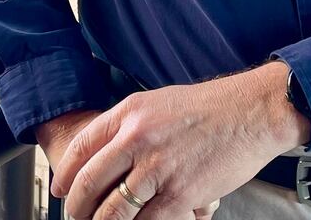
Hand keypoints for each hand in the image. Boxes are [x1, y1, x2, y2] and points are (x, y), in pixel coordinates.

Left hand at [46, 65, 309, 219]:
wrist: (251, 113)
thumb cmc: (209, 108)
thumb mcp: (158, 103)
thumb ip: (130, 125)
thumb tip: (108, 150)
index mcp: (128, 113)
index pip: (82, 147)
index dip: (66, 174)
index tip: (60, 190)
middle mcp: (136, 139)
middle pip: (90, 182)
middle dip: (77, 207)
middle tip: (74, 217)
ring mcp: (157, 168)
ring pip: (113, 210)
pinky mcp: (180, 194)